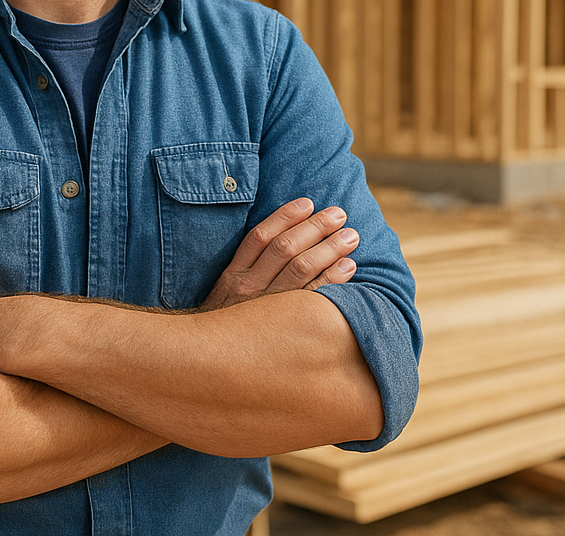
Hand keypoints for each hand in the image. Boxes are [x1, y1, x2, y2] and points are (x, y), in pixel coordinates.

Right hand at [198, 198, 358, 310]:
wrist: (214, 361)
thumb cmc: (228, 320)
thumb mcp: (225, 290)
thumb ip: (248, 266)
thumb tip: (281, 236)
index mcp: (234, 274)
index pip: (260, 236)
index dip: (285, 216)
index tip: (307, 203)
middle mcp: (249, 288)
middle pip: (285, 248)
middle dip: (314, 227)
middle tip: (339, 214)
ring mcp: (268, 308)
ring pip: (301, 269)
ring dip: (329, 248)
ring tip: (351, 236)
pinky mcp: (286, 326)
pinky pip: (314, 298)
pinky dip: (333, 279)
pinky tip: (349, 266)